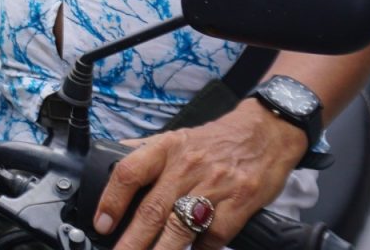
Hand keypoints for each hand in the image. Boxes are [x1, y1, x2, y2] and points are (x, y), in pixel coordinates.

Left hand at [92, 101, 307, 249]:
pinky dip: (200, 249)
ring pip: (180, 227)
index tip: (101, 224)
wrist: (268, 131)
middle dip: (132, 241)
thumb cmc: (218, 140)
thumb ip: (145, 152)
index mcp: (167, 148)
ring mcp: (214, 185)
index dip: (111, 200)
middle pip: (153, 209)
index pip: (130, 172)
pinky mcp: (239, 202)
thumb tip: (110, 159)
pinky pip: (213, 236)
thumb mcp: (178, 137)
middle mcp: (187, 166)